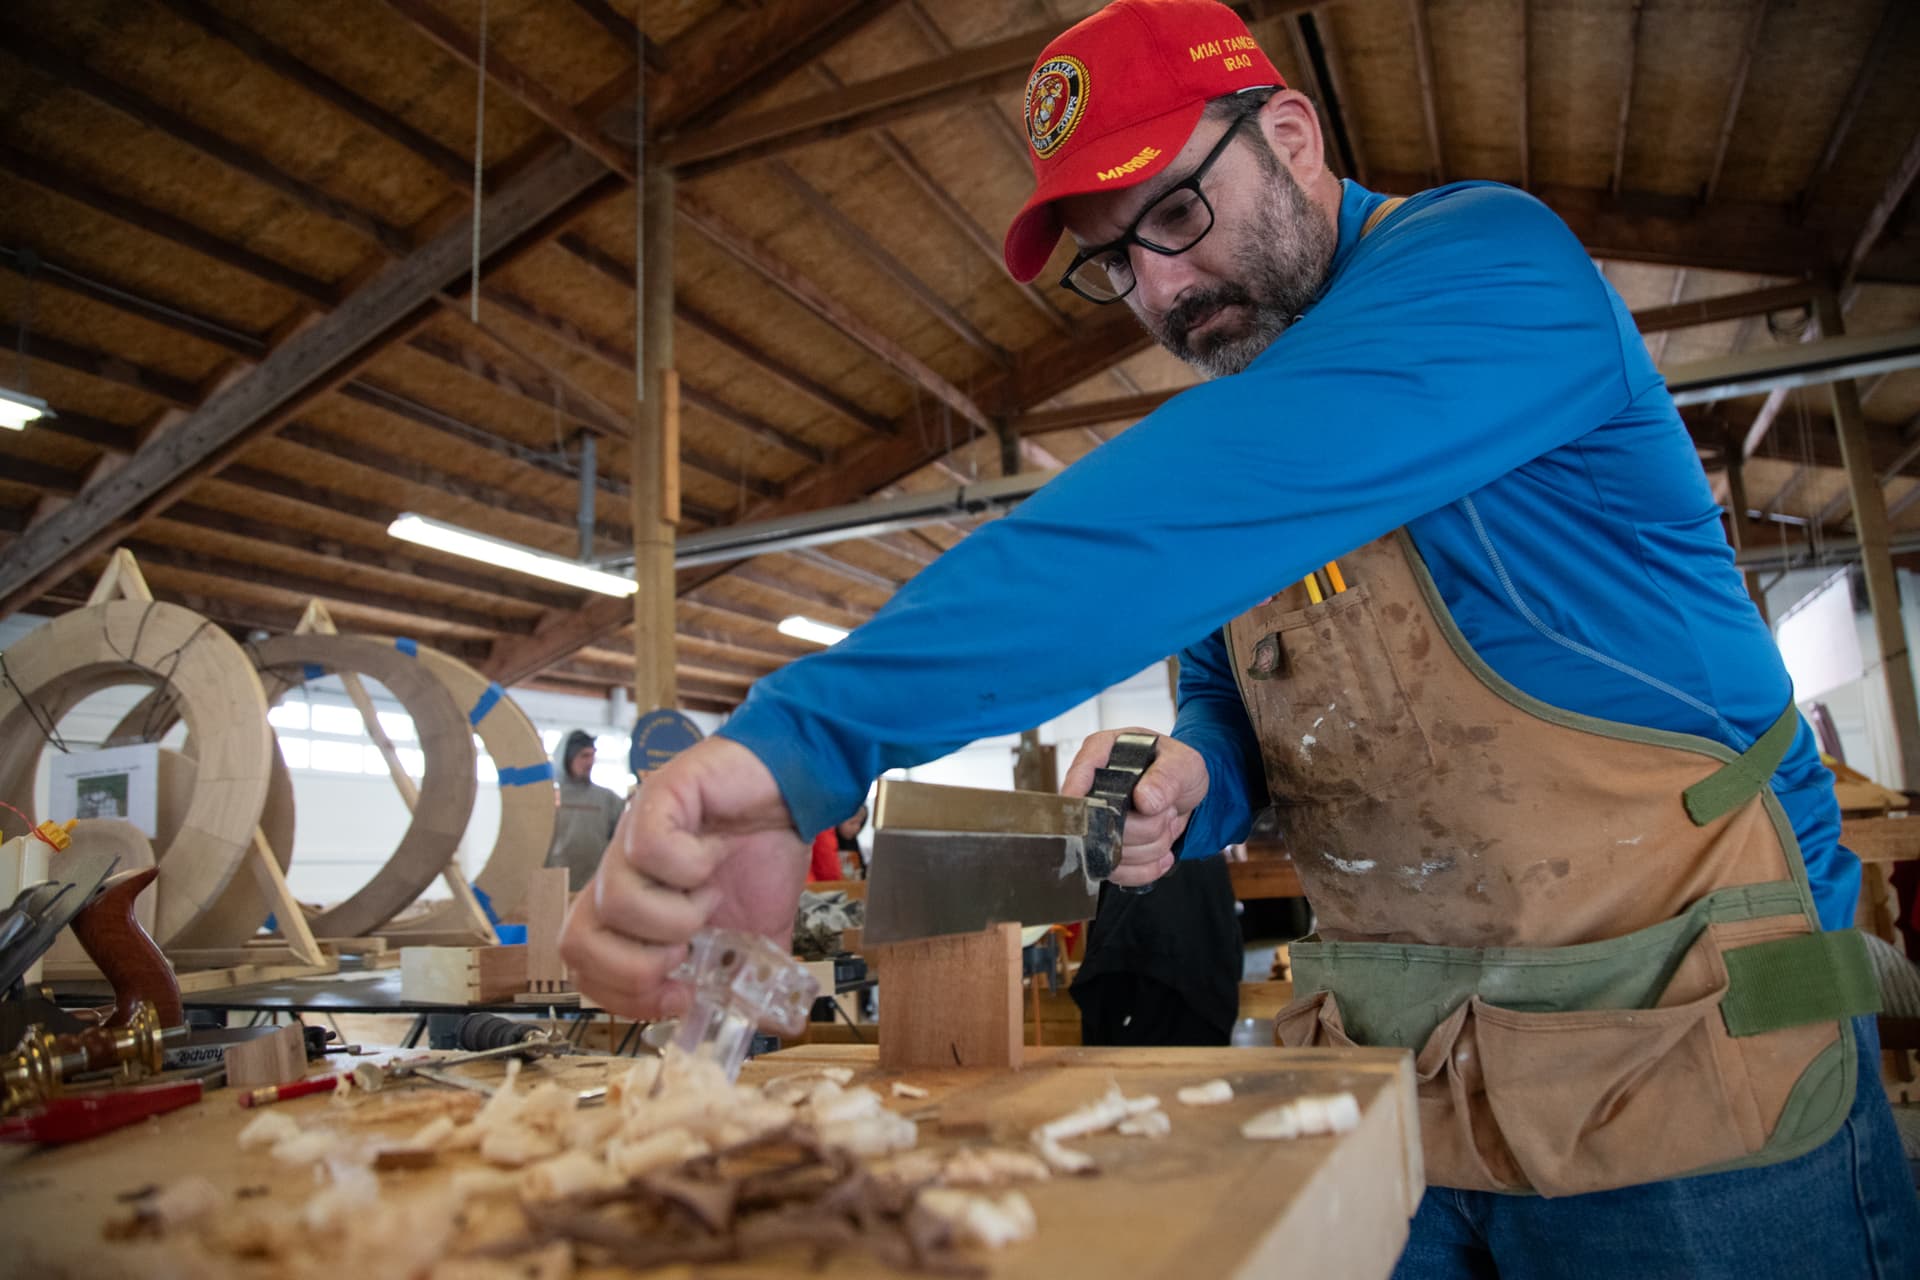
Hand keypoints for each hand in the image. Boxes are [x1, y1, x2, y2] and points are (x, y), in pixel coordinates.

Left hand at [560, 737, 807, 1017]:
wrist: (792, 790)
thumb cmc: (763, 854)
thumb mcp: (758, 933)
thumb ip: (747, 976)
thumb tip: (767, 1028)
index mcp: (630, 909)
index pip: (584, 966)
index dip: (625, 996)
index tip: (681, 997)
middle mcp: (618, 873)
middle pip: (577, 941)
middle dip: (637, 969)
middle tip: (685, 951)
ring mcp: (631, 836)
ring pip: (616, 901)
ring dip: (676, 915)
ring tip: (710, 893)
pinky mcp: (655, 799)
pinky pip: (651, 850)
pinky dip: (692, 866)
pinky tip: (716, 853)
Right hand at [1060, 729, 1208, 887]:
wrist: (1186, 792)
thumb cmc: (1177, 768)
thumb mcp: (1183, 763)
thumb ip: (1168, 776)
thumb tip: (1144, 798)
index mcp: (1102, 752)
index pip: (1079, 775)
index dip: (1081, 798)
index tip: (1098, 816)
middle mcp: (1092, 786)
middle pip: (1101, 824)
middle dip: (1145, 828)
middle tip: (1166, 813)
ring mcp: (1097, 820)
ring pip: (1111, 853)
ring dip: (1150, 848)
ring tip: (1166, 825)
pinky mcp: (1105, 847)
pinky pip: (1118, 872)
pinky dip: (1146, 868)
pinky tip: (1163, 855)